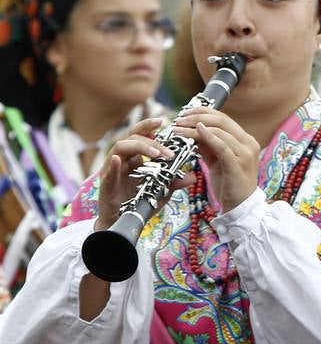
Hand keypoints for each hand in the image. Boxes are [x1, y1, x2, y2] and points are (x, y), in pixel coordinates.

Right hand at [94, 117, 173, 231]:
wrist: (122, 221)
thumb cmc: (138, 202)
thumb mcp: (161, 191)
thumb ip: (174, 182)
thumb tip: (193, 176)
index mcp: (134, 158)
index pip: (140, 135)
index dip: (148, 126)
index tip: (163, 121)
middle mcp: (122, 160)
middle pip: (131, 138)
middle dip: (151, 141)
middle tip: (168, 151)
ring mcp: (112, 170)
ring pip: (120, 148)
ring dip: (139, 148)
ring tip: (157, 155)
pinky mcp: (105, 185)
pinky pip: (107, 172)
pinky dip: (113, 165)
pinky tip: (119, 160)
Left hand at [173, 107, 260, 209]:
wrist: (240, 207)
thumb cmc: (229, 184)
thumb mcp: (217, 161)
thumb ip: (208, 146)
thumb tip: (192, 132)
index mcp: (246, 140)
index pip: (224, 118)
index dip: (203, 112)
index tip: (185, 112)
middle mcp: (249, 143)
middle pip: (222, 121)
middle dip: (197, 116)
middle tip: (179, 119)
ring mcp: (246, 153)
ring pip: (219, 132)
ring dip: (195, 128)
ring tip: (178, 129)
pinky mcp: (238, 164)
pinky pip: (222, 146)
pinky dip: (208, 137)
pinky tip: (196, 133)